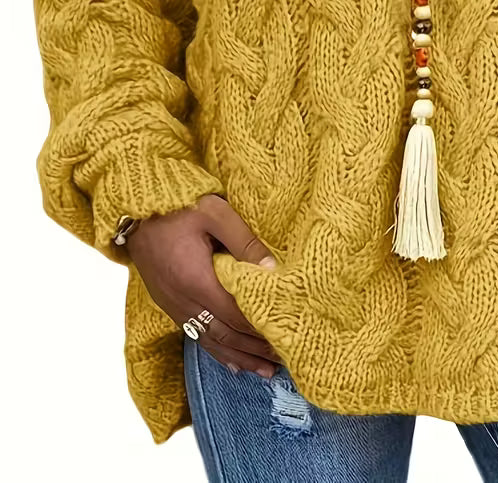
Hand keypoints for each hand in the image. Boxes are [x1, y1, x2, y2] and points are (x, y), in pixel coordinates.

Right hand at [124, 193, 281, 376]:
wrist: (134, 209)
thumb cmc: (178, 205)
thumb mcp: (216, 214)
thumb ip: (244, 242)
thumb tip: (271, 269)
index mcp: (197, 280)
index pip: (236, 315)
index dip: (260, 330)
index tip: (284, 339)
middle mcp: (184, 300)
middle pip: (225, 334)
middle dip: (254, 350)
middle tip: (282, 362)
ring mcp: (173, 305)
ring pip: (210, 339)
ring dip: (239, 357)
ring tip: (264, 371)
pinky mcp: (167, 303)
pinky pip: (195, 334)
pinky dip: (217, 350)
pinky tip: (231, 362)